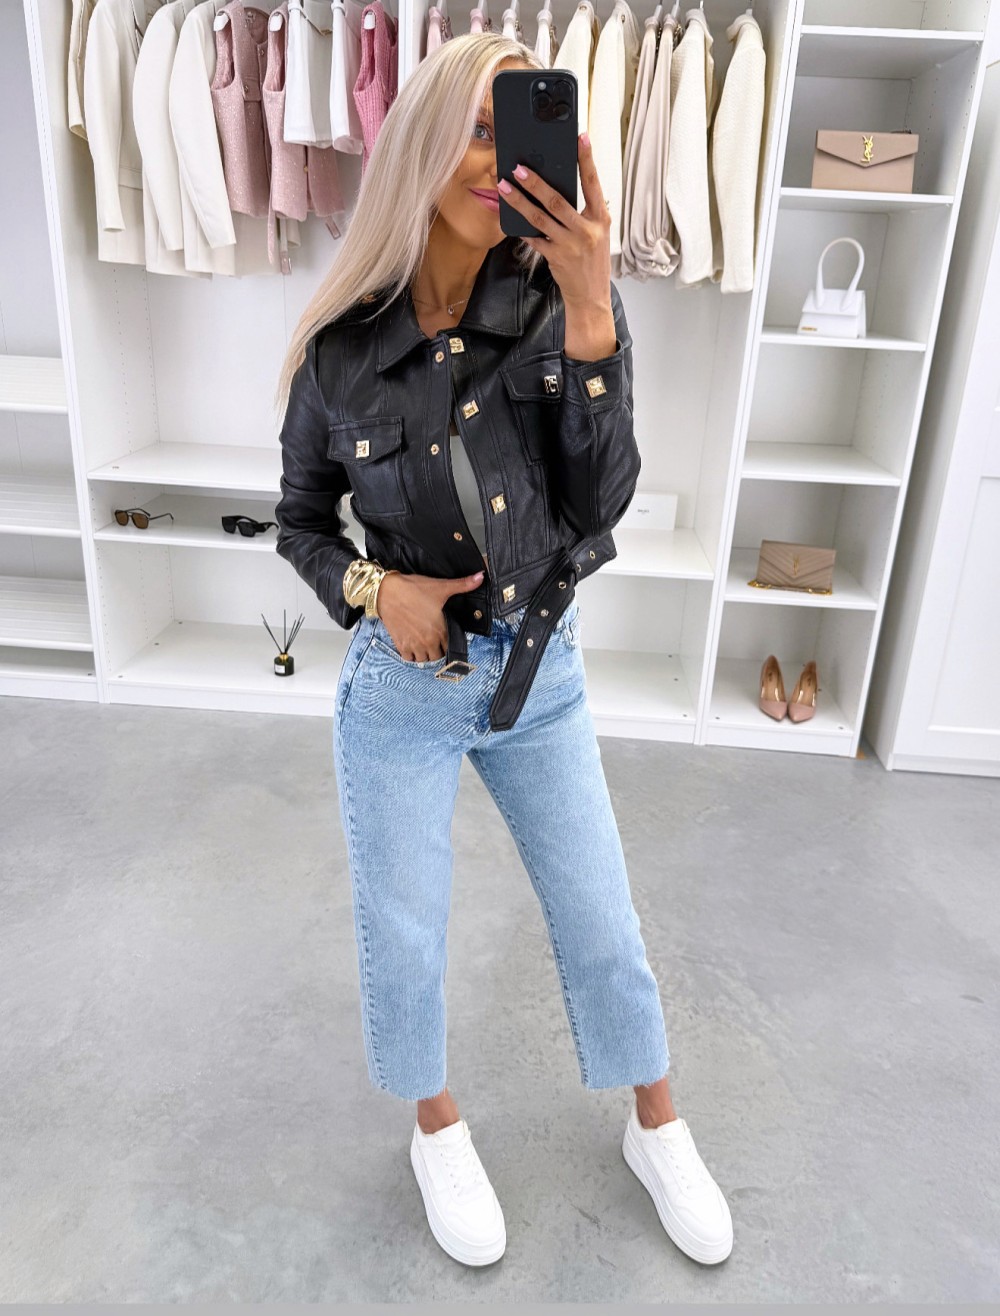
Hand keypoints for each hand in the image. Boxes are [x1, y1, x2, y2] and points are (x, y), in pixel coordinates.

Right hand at [376, 568, 484, 661]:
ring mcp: (413, 644)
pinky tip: (413, 645)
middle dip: (438, 649)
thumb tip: (481, 577)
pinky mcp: (400, 643)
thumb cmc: (412, 589)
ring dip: (425, 654)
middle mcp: (427, 641)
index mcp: (439, 630)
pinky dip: (411, 655)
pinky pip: (408, 658)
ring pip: (423, 659)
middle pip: (437, 656)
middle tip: (436, 639)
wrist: (386, 591)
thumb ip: (463, 584)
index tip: (445, 635)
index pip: (450, 646)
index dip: (449, 641)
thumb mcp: (441, 586)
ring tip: (425, 643)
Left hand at [498, 131, 611, 312]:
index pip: (592, 183)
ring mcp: (570, 245)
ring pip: (540, 218)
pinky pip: (534, 239)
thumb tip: (557, 190)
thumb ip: (583, 213)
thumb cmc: (592, 262)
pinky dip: (522, 228)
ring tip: (504, 187)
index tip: (580, 137)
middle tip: (519, 167)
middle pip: (558, 201)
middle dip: (536, 182)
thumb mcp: (596, 234)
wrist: (591, 297)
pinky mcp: (555, 258)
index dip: (586, 159)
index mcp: (600, 219)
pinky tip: (510, 216)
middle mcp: (586, 231)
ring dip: (520, 201)